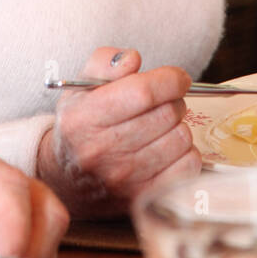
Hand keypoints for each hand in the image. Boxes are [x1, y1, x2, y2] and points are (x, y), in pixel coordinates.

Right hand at [37, 47, 201, 216]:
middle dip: (173, 101)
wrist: (67, 181)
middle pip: (166, 114)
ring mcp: (123, 179)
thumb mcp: (81, 87)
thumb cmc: (82, 125)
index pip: (142, 93)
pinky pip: (189, 165)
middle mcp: (100, 151)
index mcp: (84, 119)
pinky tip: (167, 149)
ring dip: (178, 127)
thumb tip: (132, 59)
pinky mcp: (143, 198)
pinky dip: (186, 153)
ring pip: (181, 138)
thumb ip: (105, 62)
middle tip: (162, 104)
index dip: (169, 79)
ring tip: (161, 127)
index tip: (177, 78)